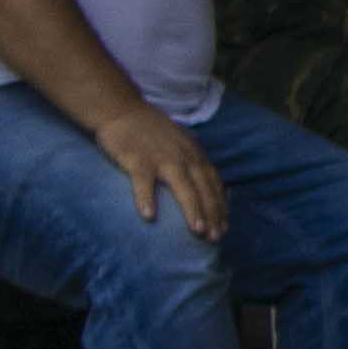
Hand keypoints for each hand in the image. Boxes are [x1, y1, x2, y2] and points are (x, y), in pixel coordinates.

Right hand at [94, 102, 225, 243]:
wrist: (122, 111)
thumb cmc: (151, 132)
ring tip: (198, 230)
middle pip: (203, 188)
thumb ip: (193, 162)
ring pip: (182, 185)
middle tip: (216, 237)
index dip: (220, 206)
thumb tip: (205, 187)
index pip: (213, 184)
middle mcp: (183, 157)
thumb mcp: (181, 144)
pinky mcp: (137, 159)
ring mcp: (161, 158)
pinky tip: (149, 216)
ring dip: (192, 208)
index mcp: (194, 155)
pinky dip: (147, 197)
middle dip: (212, 213)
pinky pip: (143, 181)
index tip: (224, 228)